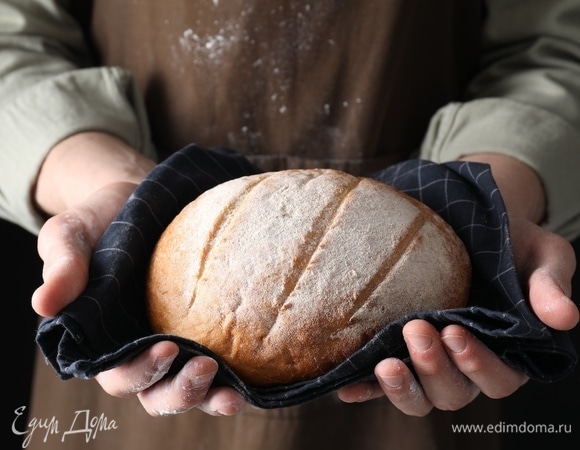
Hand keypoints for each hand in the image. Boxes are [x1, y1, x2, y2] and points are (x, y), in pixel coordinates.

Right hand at [32, 133, 246, 416]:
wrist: (140, 197)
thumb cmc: (102, 219)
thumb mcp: (72, 234)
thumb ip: (62, 264)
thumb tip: (43, 304)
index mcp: (105, 340)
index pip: (119, 374)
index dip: (140, 371)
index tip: (167, 348)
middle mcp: (142, 349)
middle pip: (158, 394)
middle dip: (180, 392)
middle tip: (206, 369)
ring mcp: (178, 341)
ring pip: (192, 389)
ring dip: (212, 397)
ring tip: (234, 395)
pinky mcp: (206, 327)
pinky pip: (223, 362)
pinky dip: (238, 377)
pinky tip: (254, 376)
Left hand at [338, 154, 577, 414]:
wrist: (472, 221)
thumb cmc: (514, 241)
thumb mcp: (543, 255)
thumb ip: (551, 285)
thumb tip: (564, 317)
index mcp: (507, 350)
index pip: (499, 377)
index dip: (478, 363)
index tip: (456, 332)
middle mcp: (466, 363)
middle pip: (453, 392)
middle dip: (435, 368)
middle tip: (417, 329)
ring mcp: (430, 360)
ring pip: (420, 396)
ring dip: (402, 388)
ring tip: (385, 364)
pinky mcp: (399, 350)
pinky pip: (381, 383)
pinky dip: (366, 390)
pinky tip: (347, 387)